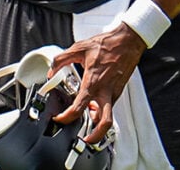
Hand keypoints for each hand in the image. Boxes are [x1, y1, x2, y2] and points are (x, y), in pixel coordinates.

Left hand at [48, 23, 146, 144]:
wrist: (128, 40)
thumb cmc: (107, 44)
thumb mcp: (79, 48)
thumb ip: (61, 60)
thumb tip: (51, 71)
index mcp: (93, 82)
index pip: (79, 108)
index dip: (67, 117)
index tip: (60, 118)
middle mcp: (105, 91)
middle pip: (104, 123)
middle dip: (95, 136)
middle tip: (85, 139)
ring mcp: (114, 92)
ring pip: (107, 115)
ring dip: (97, 122)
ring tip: (88, 117)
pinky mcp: (119, 90)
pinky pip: (110, 105)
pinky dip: (101, 109)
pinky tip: (94, 102)